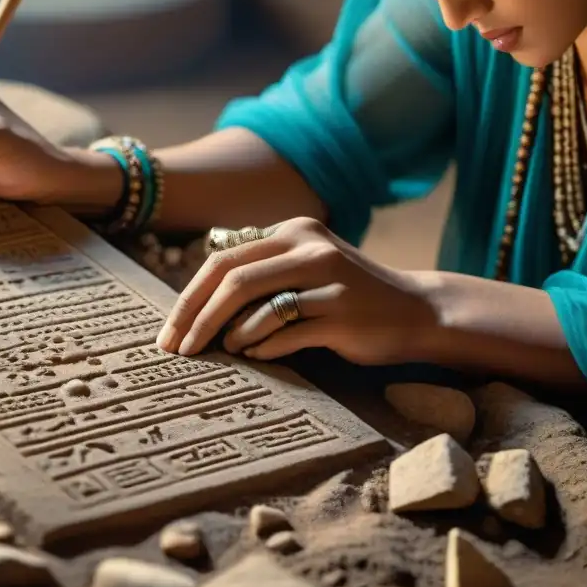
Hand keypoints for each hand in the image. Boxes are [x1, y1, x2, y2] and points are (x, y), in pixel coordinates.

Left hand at [155, 217, 439, 365]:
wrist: (417, 312)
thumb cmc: (346, 296)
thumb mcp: (304, 268)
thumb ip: (260, 272)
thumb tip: (196, 302)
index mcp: (293, 231)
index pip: (223, 260)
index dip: (189, 297)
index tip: (170, 331)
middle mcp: (309, 248)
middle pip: (232, 279)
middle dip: (196, 316)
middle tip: (177, 349)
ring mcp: (329, 280)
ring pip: (256, 304)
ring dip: (228, 333)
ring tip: (221, 350)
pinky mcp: (344, 314)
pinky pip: (287, 331)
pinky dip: (262, 345)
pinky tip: (253, 355)